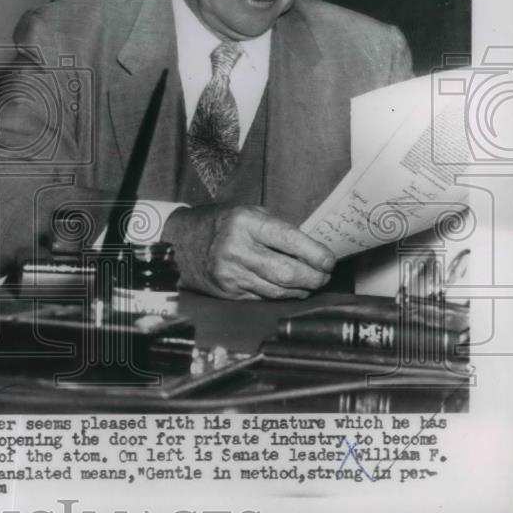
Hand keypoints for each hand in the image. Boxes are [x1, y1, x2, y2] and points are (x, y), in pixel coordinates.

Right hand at [169, 205, 335, 299]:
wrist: (183, 243)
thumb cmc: (222, 225)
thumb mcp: (249, 214)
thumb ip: (278, 230)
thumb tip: (313, 250)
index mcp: (245, 222)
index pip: (290, 240)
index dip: (316, 254)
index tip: (329, 260)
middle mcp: (237, 248)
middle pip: (288, 272)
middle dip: (314, 277)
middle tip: (324, 276)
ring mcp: (231, 273)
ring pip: (279, 291)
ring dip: (302, 289)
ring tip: (310, 282)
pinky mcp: (229, 292)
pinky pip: (265, 298)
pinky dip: (282, 296)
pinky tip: (289, 289)